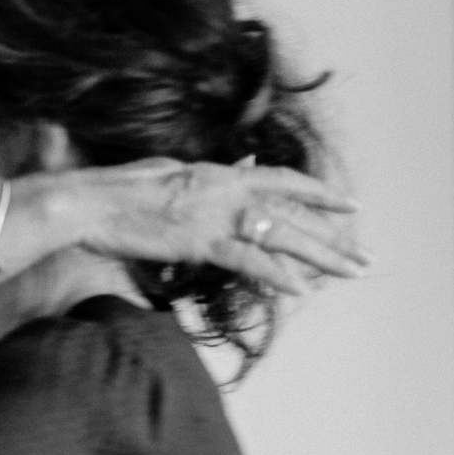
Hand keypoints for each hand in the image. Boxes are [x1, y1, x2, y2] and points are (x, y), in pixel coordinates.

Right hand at [54, 159, 367, 293]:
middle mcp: (226, 190)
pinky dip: (273, 274)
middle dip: (333, 238)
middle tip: (366, 259)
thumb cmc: (118, 190)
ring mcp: (214, 216)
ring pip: (282, 235)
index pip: (283, 182)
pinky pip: (245, 259)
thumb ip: (211, 174)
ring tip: (352, 273)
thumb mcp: (170, 173)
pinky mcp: (197, 241)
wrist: (88, 202)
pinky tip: (298, 289)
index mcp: (219, 174)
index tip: (350, 207)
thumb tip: (243, 165)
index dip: (319, 195)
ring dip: (321, 256)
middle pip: (293, 214)